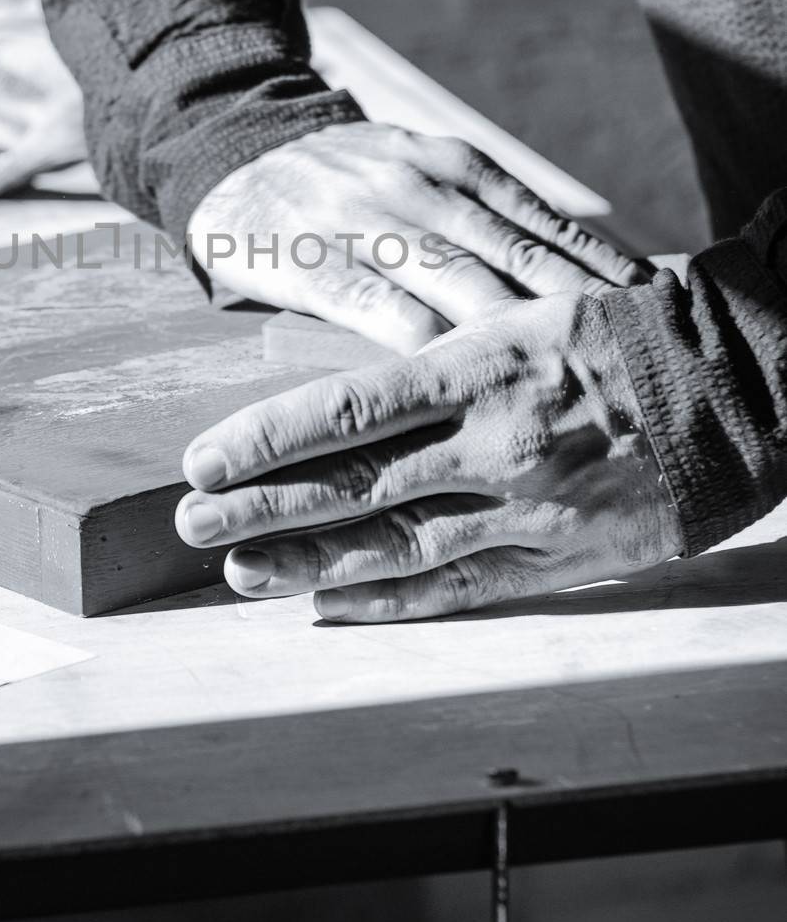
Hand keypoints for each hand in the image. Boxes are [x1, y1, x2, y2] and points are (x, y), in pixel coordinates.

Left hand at [175, 292, 683, 620]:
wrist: (741, 383)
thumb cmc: (618, 333)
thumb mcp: (521, 316)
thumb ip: (437, 359)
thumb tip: (344, 393)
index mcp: (480, 369)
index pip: (346, 409)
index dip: (265, 441)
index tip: (201, 462)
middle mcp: (495, 444)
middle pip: (354, 486)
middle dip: (262, 509)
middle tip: (190, 527)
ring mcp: (529, 510)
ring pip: (396, 546)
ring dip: (309, 563)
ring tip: (239, 572)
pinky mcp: (564, 558)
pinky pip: (462, 588)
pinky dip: (392, 600)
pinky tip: (332, 605)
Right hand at [187, 124, 649, 355]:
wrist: (234, 157)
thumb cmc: (346, 183)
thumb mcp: (424, 173)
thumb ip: (490, 217)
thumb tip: (582, 273)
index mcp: (457, 165)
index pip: (548, 228)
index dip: (605, 275)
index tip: (658, 318)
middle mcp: (420, 186)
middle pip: (517, 259)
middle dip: (579, 314)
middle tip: (634, 364)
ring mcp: (366, 222)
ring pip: (459, 286)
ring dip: (519, 339)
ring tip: (573, 386)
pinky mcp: (313, 262)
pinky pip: (379, 311)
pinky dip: (426, 348)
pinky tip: (464, 384)